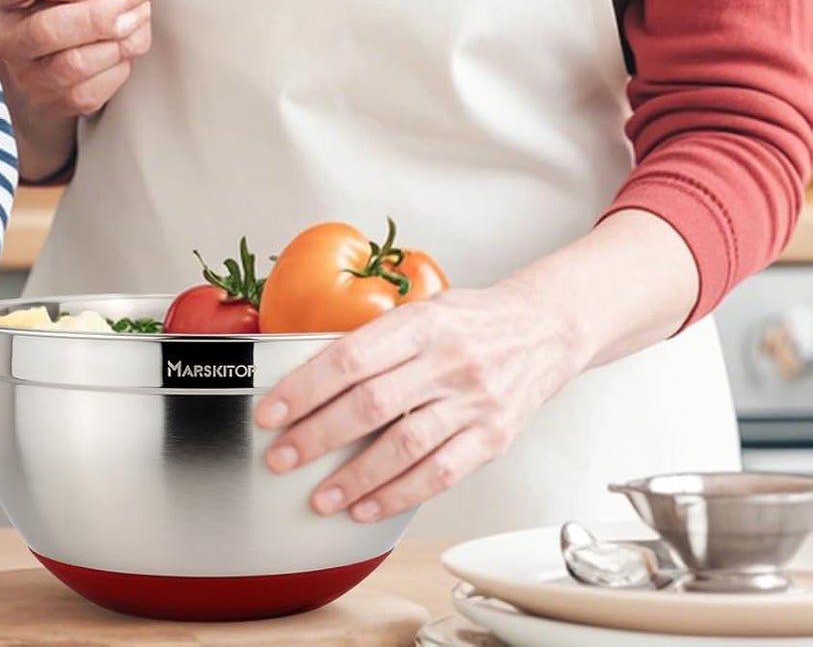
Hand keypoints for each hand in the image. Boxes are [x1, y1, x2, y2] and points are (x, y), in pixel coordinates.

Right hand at [0, 0, 152, 118]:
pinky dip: (120, 66)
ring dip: (119, 39)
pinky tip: (127, 47)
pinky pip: (91, 91)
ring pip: (74, 64)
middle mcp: (7, 38)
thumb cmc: (71, 0)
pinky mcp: (53, 104)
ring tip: (140, 18)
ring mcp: (27, 76)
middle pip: (48, 28)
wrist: (66, 56)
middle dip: (103, 12)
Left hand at [253, 282, 586, 521]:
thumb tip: (310, 374)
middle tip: (281, 457)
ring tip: (319, 496)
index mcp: (419, 323)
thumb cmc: (471, 320)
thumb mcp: (420, 310)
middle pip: (370, 405)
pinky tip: (367, 506)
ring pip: (404, 447)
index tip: (271, 412)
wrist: (544, 330)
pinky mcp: (492, 438)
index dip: (304, 389)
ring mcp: (473, 402)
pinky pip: (439, 474)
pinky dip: (398, 495)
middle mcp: (447, 362)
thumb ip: (374, 340)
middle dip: (317, 436)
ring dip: (354, 478)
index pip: (349, 358)